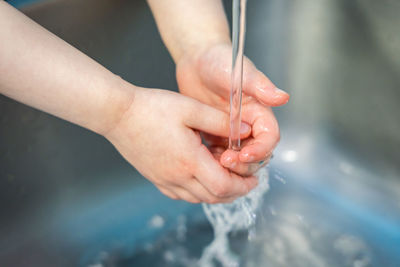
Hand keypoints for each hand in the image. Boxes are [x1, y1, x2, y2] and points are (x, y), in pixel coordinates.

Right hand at [104, 87, 257, 203]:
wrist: (117, 114)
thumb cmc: (152, 108)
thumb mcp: (191, 108)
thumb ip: (221, 121)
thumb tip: (245, 130)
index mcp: (189, 161)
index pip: (223, 186)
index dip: (243, 186)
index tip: (254, 180)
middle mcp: (176, 177)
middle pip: (213, 197)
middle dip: (234, 192)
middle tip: (245, 182)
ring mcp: (163, 180)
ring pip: (197, 198)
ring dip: (217, 193)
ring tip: (227, 180)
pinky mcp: (154, 178)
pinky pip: (181, 195)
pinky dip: (198, 192)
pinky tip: (201, 180)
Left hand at [176, 43, 289, 175]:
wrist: (196, 59)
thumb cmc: (220, 61)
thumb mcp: (241, 73)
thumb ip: (260, 86)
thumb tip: (283, 97)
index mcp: (259, 112)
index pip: (269, 138)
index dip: (260, 150)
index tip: (245, 155)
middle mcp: (248, 124)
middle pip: (257, 154)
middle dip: (245, 163)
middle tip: (226, 161)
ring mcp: (232, 131)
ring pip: (239, 159)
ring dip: (231, 166)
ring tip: (214, 163)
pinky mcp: (216, 134)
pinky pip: (220, 155)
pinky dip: (215, 162)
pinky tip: (203, 160)